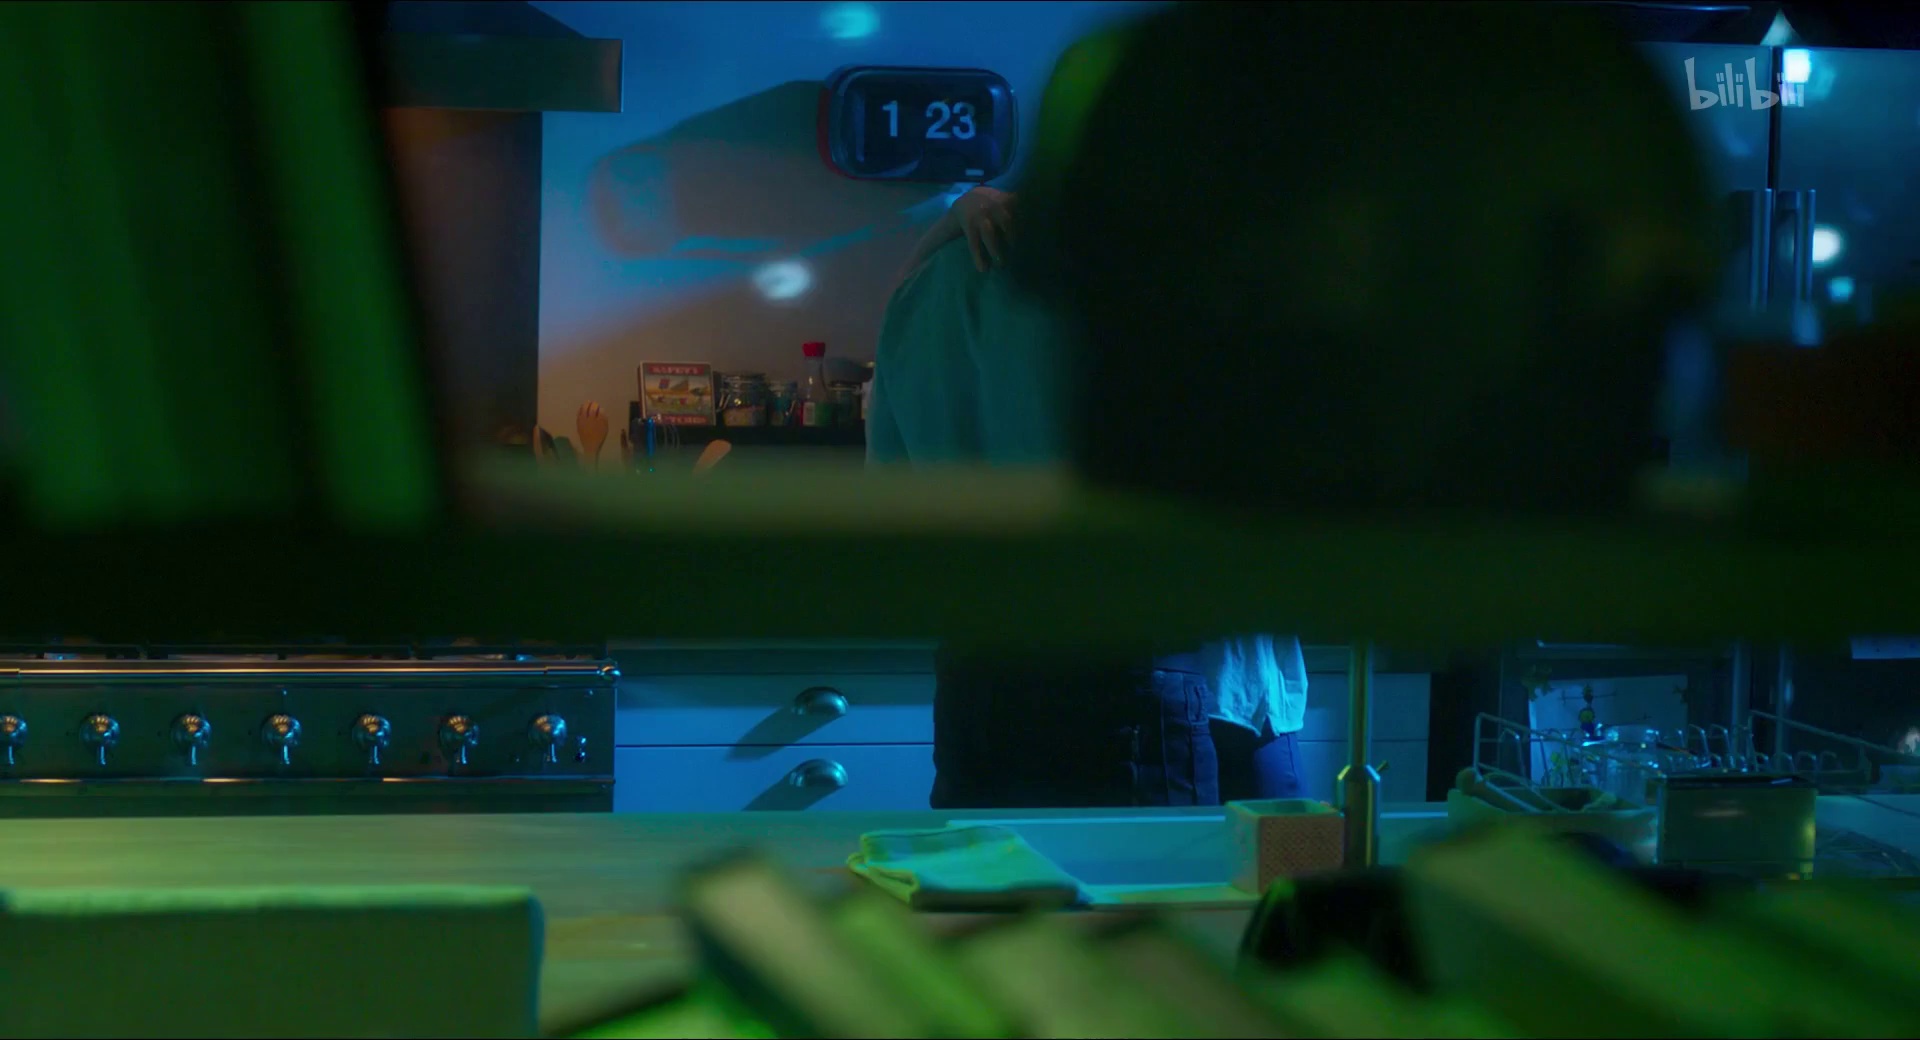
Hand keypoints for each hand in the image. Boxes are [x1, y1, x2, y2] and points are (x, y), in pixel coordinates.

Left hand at [897, 186, 1017, 283]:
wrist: (976, 195)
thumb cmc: (957, 224)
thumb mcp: (942, 236)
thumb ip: (925, 255)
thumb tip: (899, 278)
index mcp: (966, 222)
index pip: (973, 241)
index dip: (978, 256)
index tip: (983, 271)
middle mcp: (981, 212)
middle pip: (991, 234)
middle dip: (997, 251)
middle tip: (1001, 265)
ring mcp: (997, 204)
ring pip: (1008, 224)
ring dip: (1012, 240)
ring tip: (1013, 252)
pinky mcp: (1010, 200)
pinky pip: (1020, 215)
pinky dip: (1022, 227)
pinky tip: (1021, 239)